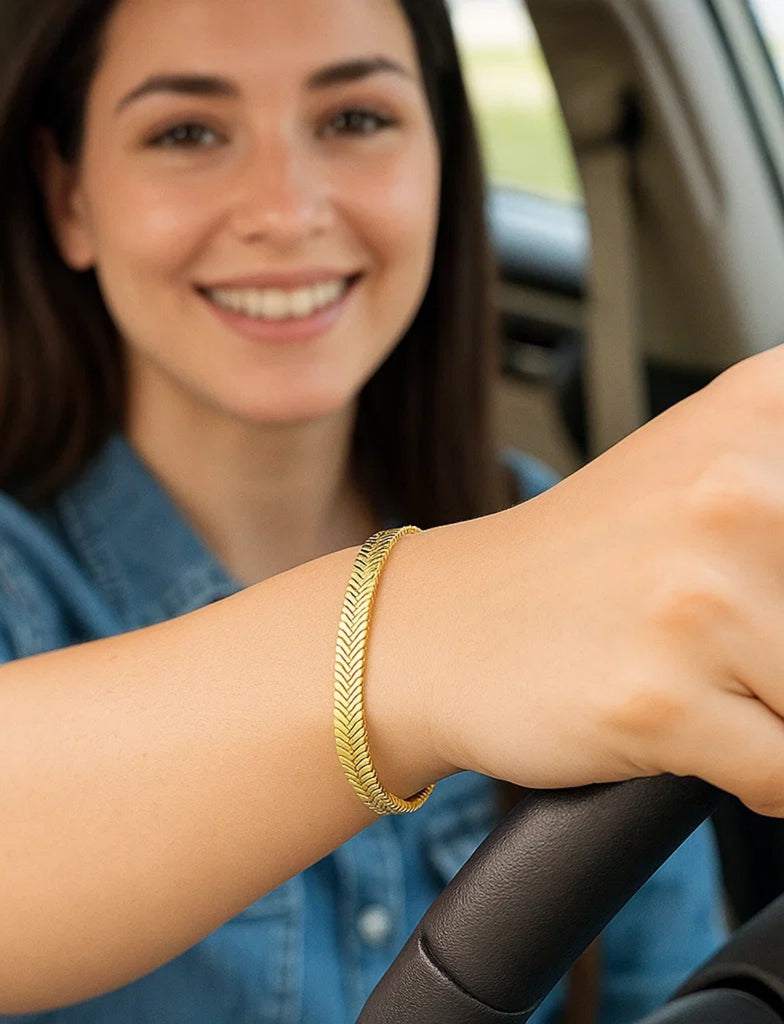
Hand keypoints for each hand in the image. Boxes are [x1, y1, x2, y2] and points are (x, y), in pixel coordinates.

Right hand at [424, 345, 783, 815]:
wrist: (439, 627)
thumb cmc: (572, 565)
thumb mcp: (708, 474)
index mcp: (758, 413)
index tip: (770, 589)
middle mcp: (734, 491)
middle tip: (734, 634)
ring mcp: (696, 597)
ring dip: (776, 708)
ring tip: (703, 677)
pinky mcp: (660, 699)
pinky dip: (758, 773)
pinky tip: (691, 727)